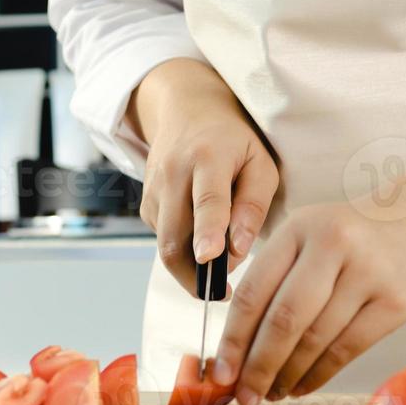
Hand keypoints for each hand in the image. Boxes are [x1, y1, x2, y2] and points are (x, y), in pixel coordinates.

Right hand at [130, 59, 278, 292]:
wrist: (187, 111)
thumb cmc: (234, 140)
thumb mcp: (260, 163)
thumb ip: (253, 206)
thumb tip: (238, 249)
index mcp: (208, 157)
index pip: (207, 200)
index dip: (207, 231)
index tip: (208, 257)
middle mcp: (173, 173)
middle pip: (174, 236)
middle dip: (194, 274)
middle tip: (221, 293)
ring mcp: (153, 190)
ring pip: (164, 245)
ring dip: (188, 269)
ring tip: (215, 272)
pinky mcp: (146, 205)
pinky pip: (163, 239)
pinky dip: (182, 250)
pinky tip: (201, 239)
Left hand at [211, 203, 405, 404]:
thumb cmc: (353, 234)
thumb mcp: (309, 233)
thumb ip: (273, 274)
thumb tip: (235, 344)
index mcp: (300, 227)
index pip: (256, 290)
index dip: (233, 338)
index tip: (219, 372)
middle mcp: (333, 245)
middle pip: (284, 319)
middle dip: (258, 366)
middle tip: (244, 396)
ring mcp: (369, 273)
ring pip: (316, 340)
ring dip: (287, 376)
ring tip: (271, 394)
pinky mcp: (396, 302)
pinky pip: (347, 349)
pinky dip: (319, 375)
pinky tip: (301, 386)